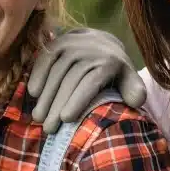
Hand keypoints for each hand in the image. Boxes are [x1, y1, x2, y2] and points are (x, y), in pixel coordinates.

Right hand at [27, 28, 146, 133]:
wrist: (102, 42)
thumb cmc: (114, 71)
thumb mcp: (128, 79)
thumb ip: (134, 90)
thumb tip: (136, 101)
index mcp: (109, 62)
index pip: (91, 82)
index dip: (78, 100)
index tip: (66, 119)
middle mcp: (90, 50)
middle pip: (70, 80)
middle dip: (57, 105)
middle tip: (48, 128)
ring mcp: (72, 43)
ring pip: (56, 71)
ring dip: (45, 96)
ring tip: (38, 117)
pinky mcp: (58, 41)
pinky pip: (45, 58)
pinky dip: (37, 75)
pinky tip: (33, 93)